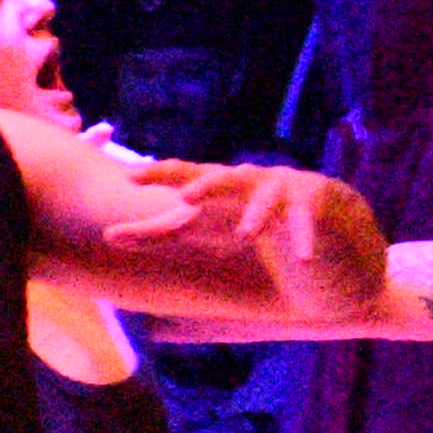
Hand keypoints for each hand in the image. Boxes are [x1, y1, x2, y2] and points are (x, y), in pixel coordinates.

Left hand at [137, 158, 373, 307]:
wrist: (324, 239)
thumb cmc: (255, 229)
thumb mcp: (208, 234)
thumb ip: (162, 233)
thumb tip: (107, 235)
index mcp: (221, 186)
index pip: (187, 175)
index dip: (161, 173)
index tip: (130, 176)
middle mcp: (252, 181)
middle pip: (227, 177)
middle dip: (209, 184)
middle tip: (186, 197)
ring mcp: (289, 188)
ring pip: (271, 195)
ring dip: (257, 213)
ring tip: (246, 234)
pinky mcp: (322, 204)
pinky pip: (312, 219)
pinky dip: (307, 238)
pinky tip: (303, 259)